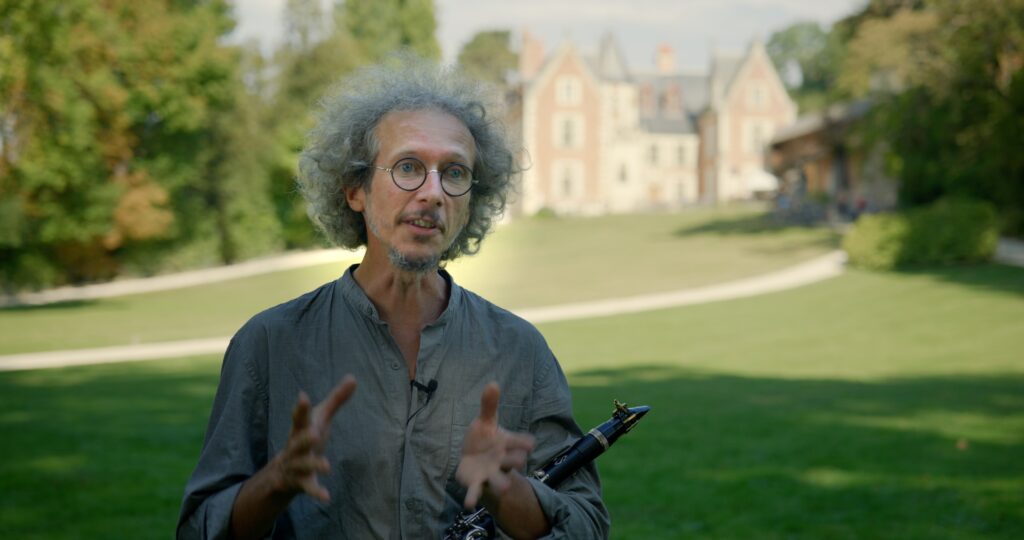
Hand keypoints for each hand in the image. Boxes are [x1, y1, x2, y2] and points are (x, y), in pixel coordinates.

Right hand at [272, 375, 355, 501]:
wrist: (283, 472)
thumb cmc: (306, 438)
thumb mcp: (321, 418)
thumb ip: (336, 400)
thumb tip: (353, 377)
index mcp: (300, 429)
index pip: (299, 417)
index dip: (301, 408)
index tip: (302, 396)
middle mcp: (295, 446)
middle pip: (297, 442)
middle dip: (304, 438)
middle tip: (314, 434)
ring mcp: (296, 465)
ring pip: (303, 465)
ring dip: (313, 464)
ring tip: (327, 466)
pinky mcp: (300, 482)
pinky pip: (308, 487)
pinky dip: (316, 492)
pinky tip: (326, 497)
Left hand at [455, 382, 534, 508]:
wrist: (472, 458)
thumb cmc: (484, 438)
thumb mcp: (485, 420)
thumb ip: (489, 405)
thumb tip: (492, 383)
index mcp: (507, 443)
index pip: (519, 442)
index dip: (524, 443)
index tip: (530, 443)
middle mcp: (502, 460)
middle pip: (512, 461)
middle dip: (516, 461)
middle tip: (521, 461)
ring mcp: (490, 472)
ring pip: (498, 479)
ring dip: (501, 483)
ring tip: (504, 488)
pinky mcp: (476, 482)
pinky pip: (476, 491)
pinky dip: (473, 497)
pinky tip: (468, 504)